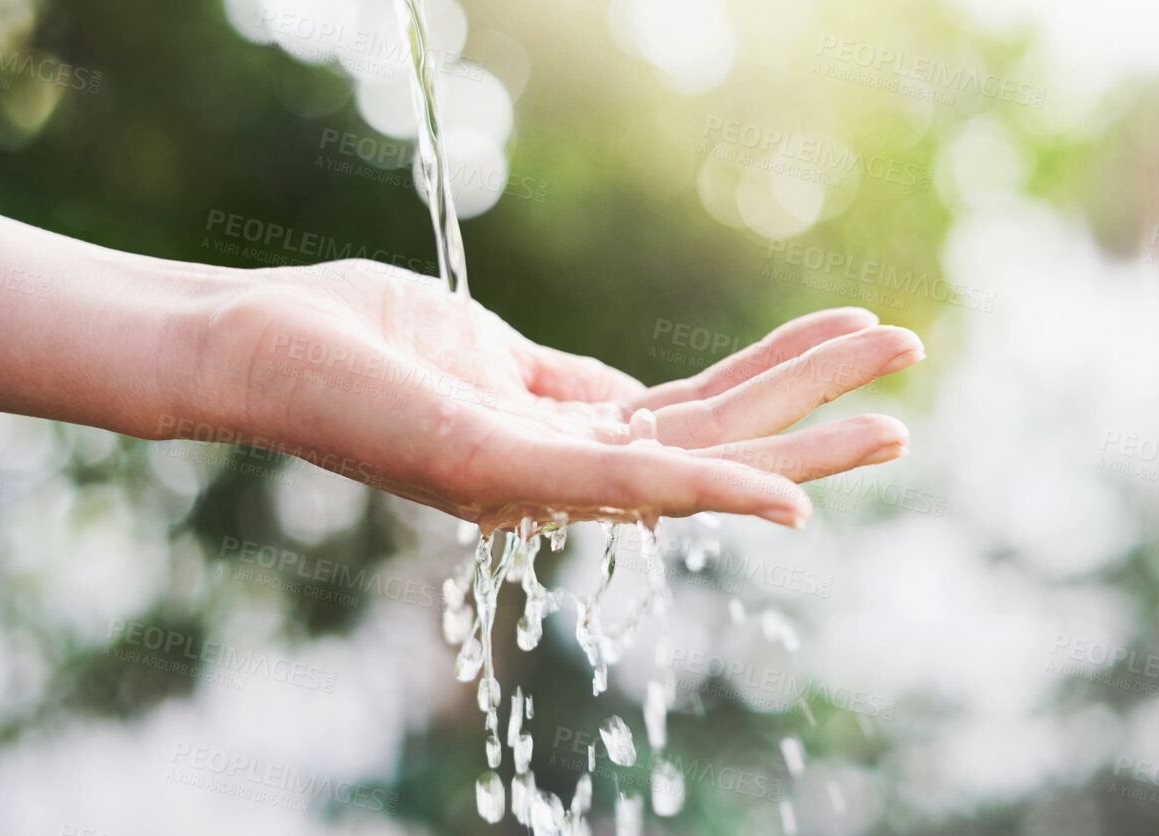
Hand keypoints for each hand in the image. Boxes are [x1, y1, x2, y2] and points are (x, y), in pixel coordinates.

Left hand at [176, 259, 922, 527]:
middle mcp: (564, 471)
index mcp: (565, 438)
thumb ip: (567, 386)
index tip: (858, 328)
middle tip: (914, 376)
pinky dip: (715, 497)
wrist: (243, 344)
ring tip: (894, 424)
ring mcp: (538, 477)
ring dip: (803, 451)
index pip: (700, 417)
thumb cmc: (351, 342)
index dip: (784, 375)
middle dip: (822, 413)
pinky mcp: (502, 469)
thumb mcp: (486, 355)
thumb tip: (637, 401)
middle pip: (721, 444)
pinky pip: (626, 487)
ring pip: (698, 469)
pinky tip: (784, 500)